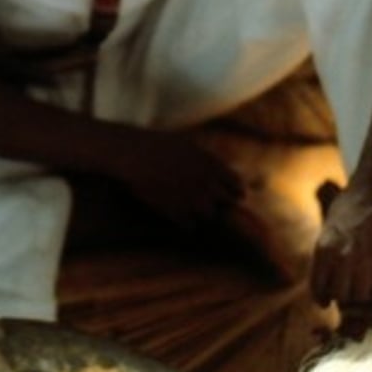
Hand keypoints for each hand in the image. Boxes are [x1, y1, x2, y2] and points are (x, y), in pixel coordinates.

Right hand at [114, 129, 244, 231]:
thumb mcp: (189, 147)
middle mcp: (207, 183)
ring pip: (210, 216)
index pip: (238, 186)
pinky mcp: (175, 212)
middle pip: (228, 204)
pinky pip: (190, 225)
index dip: (234, 191)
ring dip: (203, 213)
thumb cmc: (158, 145)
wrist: (134, 154)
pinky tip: (177, 215)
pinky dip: (185, 222)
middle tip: (210, 201)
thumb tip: (222, 171)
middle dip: (221, 203)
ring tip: (192, 208)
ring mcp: (192, 199)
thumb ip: (208, 161)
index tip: (229, 194)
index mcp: (213, 165)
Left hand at [310, 175, 371, 315]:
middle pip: (340, 297)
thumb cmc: (355, 199)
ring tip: (368, 294)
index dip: (323, 299)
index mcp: (324, 248)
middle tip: (352, 297)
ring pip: (361, 298)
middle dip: (346, 301)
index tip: (329, 302)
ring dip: (365, 299)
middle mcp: (341, 257)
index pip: (318, 288)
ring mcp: (364, 260)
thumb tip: (327, 264)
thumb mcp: (331, 223)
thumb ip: (328, 245)